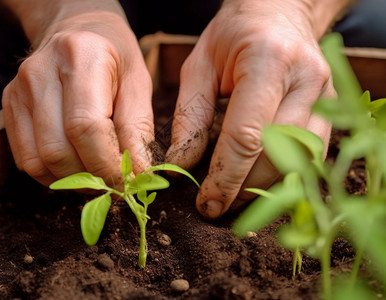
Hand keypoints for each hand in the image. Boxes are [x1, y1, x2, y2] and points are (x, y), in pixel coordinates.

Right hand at [2, 6, 153, 186]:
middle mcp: (40, 72)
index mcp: (80, 57)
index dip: (108, 165)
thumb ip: (138, 128)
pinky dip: (53, 176)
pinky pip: (26, 160)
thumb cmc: (114, 58)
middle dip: (92, 179)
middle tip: (116, 186)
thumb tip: (138, 175)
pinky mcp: (9, 107)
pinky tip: (76, 168)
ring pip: (39, 161)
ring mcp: (18, 90)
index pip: (86, 127)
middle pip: (58, 150)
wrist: (76, 32)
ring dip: (73, 182)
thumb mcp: (138, 84)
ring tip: (98, 178)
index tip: (129, 183)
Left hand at [166, 0, 335, 218]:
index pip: (247, 135)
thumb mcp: (198, 66)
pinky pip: (312, 155)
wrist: (276, 12)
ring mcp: (326, 95)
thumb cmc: (232, 35)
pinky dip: (284, 174)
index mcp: (268, 61)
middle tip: (216, 205)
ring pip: (300, 162)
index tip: (207, 204)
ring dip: (266, 188)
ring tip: (236, 198)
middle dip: (244, 189)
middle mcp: (306, 80)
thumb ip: (190, 117)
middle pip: (277, 155)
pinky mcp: (331, 108)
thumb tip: (181, 167)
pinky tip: (259, 182)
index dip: (225, 177)